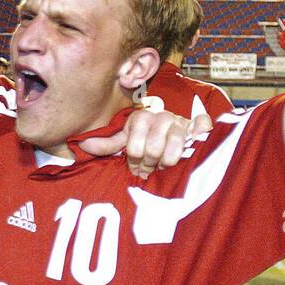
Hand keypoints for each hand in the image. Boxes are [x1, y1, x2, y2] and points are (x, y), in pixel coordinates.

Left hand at [80, 110, 209, 178]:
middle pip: (153, 150)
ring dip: (169, 162)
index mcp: (141, 118)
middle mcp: (161, 116)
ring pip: (174, 148)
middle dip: (150, 165)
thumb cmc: (146, 139)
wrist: (173, 132)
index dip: (134, 162)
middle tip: (150, 169)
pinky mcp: (198, 126)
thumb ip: (108, 144)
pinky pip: (201, 129)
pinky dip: (198, 138)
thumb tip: (84, 144)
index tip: (136, 167)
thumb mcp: (126, 140)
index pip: (134, 148)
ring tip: (164, 164)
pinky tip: (192, 146)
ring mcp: (180, 120)